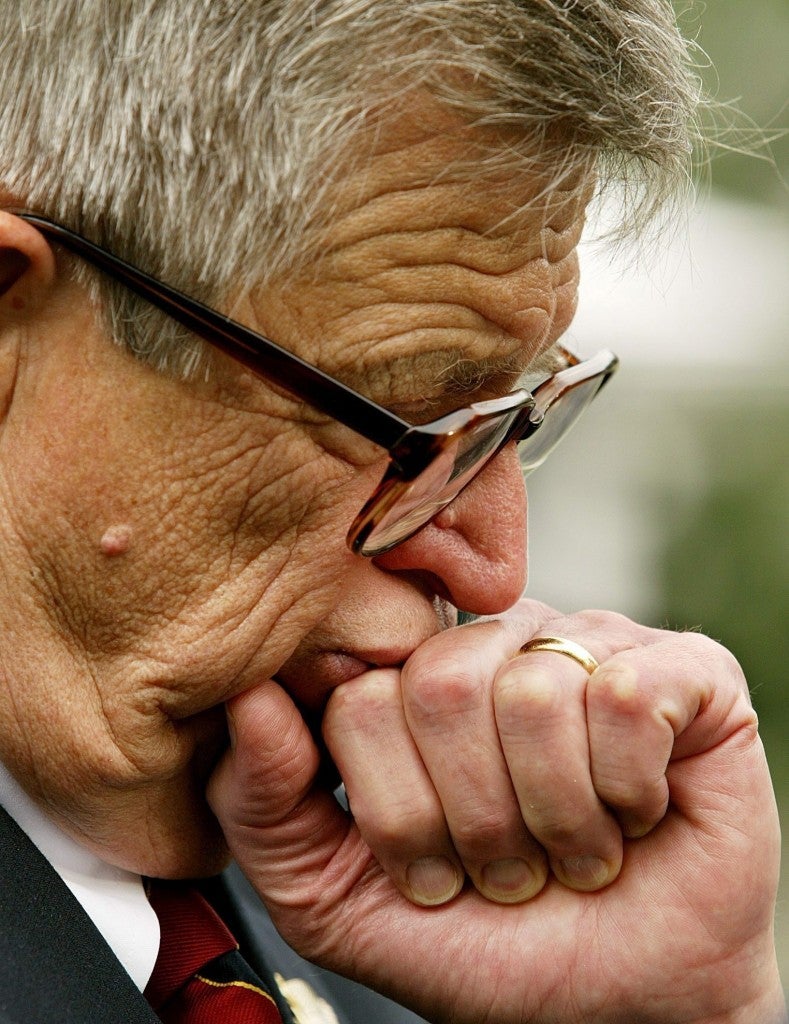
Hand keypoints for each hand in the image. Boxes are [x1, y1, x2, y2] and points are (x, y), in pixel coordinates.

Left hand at [208, 599, 784, 1023]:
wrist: (624, 1003)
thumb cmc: (485, 942)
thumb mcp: (340, 898)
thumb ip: (267, 806)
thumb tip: (250, 698)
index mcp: (415, 678)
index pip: (359, 697)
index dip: (396, 810)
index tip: (433, 866)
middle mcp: (499, 642)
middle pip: (441, 685)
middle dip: (472, 821)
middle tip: (508, 866)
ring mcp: (591, 642)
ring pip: (533, 694)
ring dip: (553, 819)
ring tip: (572, 849)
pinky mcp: (683, 668)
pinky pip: (628, 696)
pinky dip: (626, 793)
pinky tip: (634, 812)